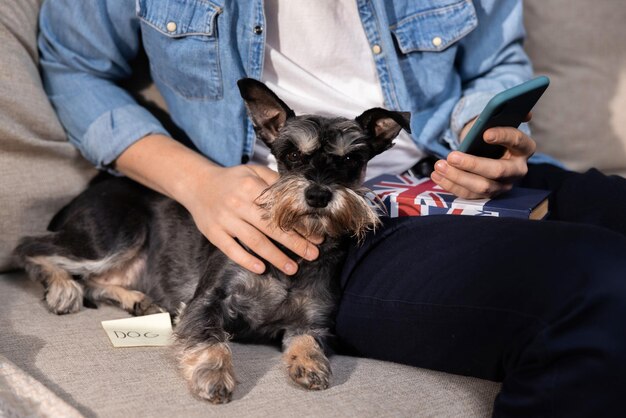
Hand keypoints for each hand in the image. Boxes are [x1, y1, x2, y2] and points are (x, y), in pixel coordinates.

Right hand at [181, 164, 320, 274]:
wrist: (196, 184)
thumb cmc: (232, 180)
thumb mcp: (253, 171)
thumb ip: (275, 181)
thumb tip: (301, 195)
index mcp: (250, 187)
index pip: (280, 209)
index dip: (299, 224)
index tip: (316, 236)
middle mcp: (238, 203)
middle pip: (271, 227)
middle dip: (294, 243)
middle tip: (312, 254)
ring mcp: (224, 220)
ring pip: (254, 241)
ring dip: (275, 257)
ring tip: (292, 268)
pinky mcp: (213, 233)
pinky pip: (231, 250)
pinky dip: (246, 260)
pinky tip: (261, 268)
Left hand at [431, 115, 534, 198]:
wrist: (486, 152)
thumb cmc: (490, 135)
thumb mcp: (494, 123)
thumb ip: (502, 116)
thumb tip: (524, 113)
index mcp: (524, 148)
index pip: (517, 141)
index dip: (503, 136)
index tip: (486, 133)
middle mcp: (517, 170)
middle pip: (497, 171)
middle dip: (472, 164)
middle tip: (452, 156)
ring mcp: (503, 186)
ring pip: (481, 186)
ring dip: (457, 177)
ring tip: (439, 165)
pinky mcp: (487, 196)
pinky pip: (468, 194)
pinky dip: (450, 185)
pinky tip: (436, 175)